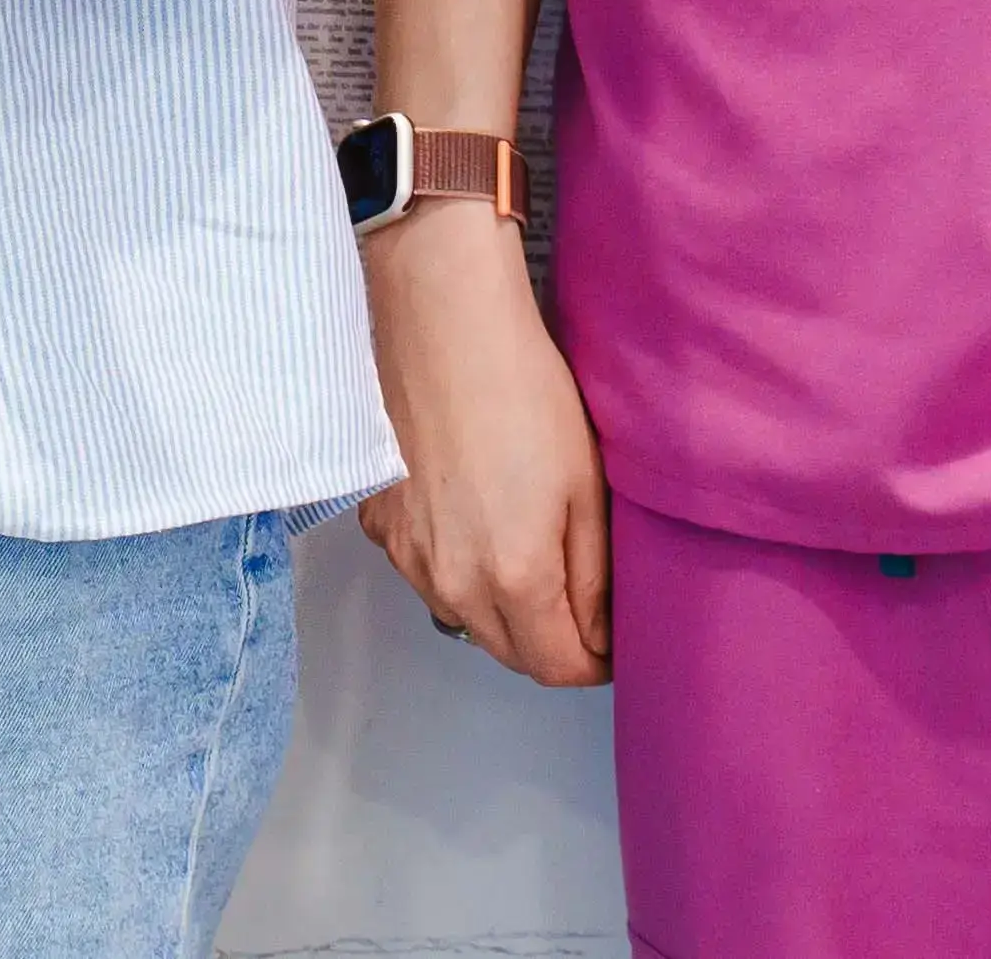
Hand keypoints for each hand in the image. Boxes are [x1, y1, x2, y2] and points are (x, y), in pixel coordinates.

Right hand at [358, 212, 608, 683]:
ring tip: (527, 546)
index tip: (614, 638)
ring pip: (464, 616)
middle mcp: (451, 584)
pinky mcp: (376, 524)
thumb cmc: (523, 389)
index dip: (595, 662)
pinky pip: (426, 572)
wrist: (440, 321)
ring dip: (501, 608)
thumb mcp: (587, 486)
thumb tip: (599, 633)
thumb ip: (594, 578)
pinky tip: (474, 512)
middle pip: (509, 652)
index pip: (558, 668)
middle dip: (550, 642)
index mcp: (513, 579)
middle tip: (581, 598)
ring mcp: (406, 556)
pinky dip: (455, 566)